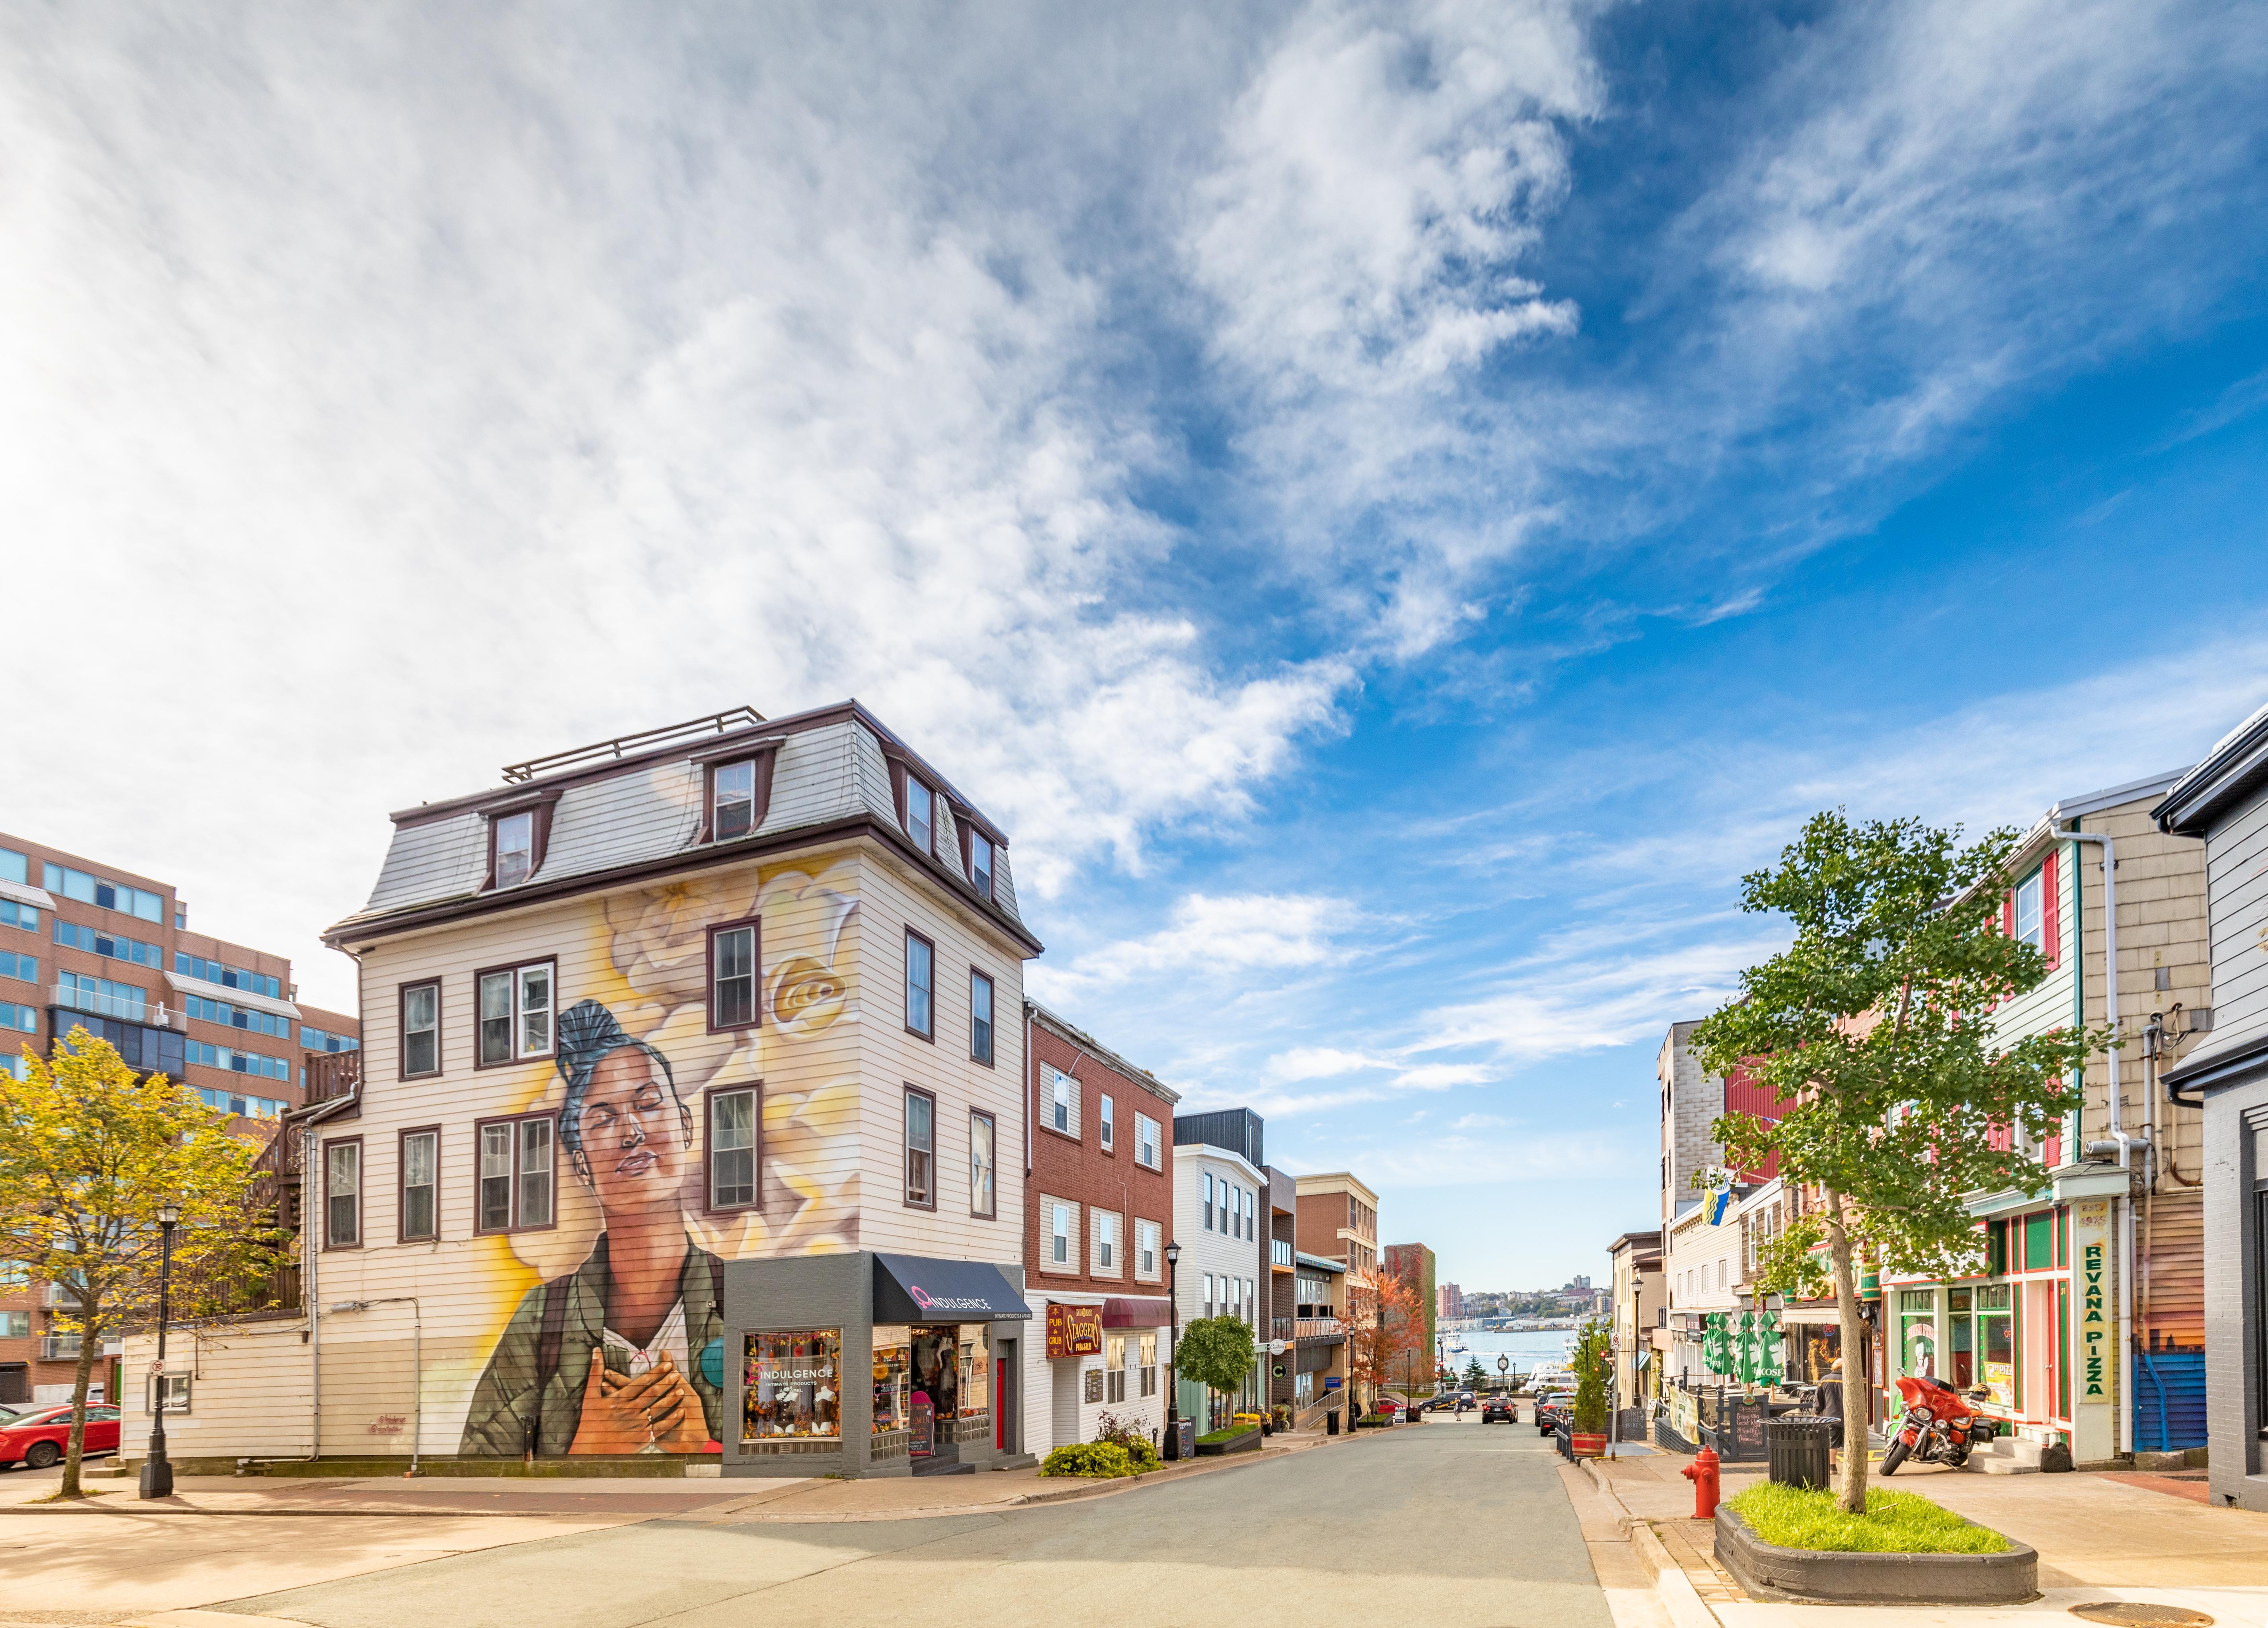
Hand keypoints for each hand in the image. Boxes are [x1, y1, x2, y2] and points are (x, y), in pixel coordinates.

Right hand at [568, 1350, 706, 1454]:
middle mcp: (630, 1410)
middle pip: (652, 1394)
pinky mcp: (640, 1438)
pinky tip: (680, 1413)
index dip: (657, 1372)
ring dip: (671, 1399)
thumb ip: (595, 1372)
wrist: (589, 1449)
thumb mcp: (590, 1395)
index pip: (642, 1382)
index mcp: (620, 1399)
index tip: (668, 1364)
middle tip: (678, 1374)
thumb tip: (596, 1350)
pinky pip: (659, 1428)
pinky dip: (671, 1420)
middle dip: (667, 1383)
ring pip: (658, 1409)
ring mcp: (636, 1425)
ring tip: (682, 1390)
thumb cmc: (589, 1421)